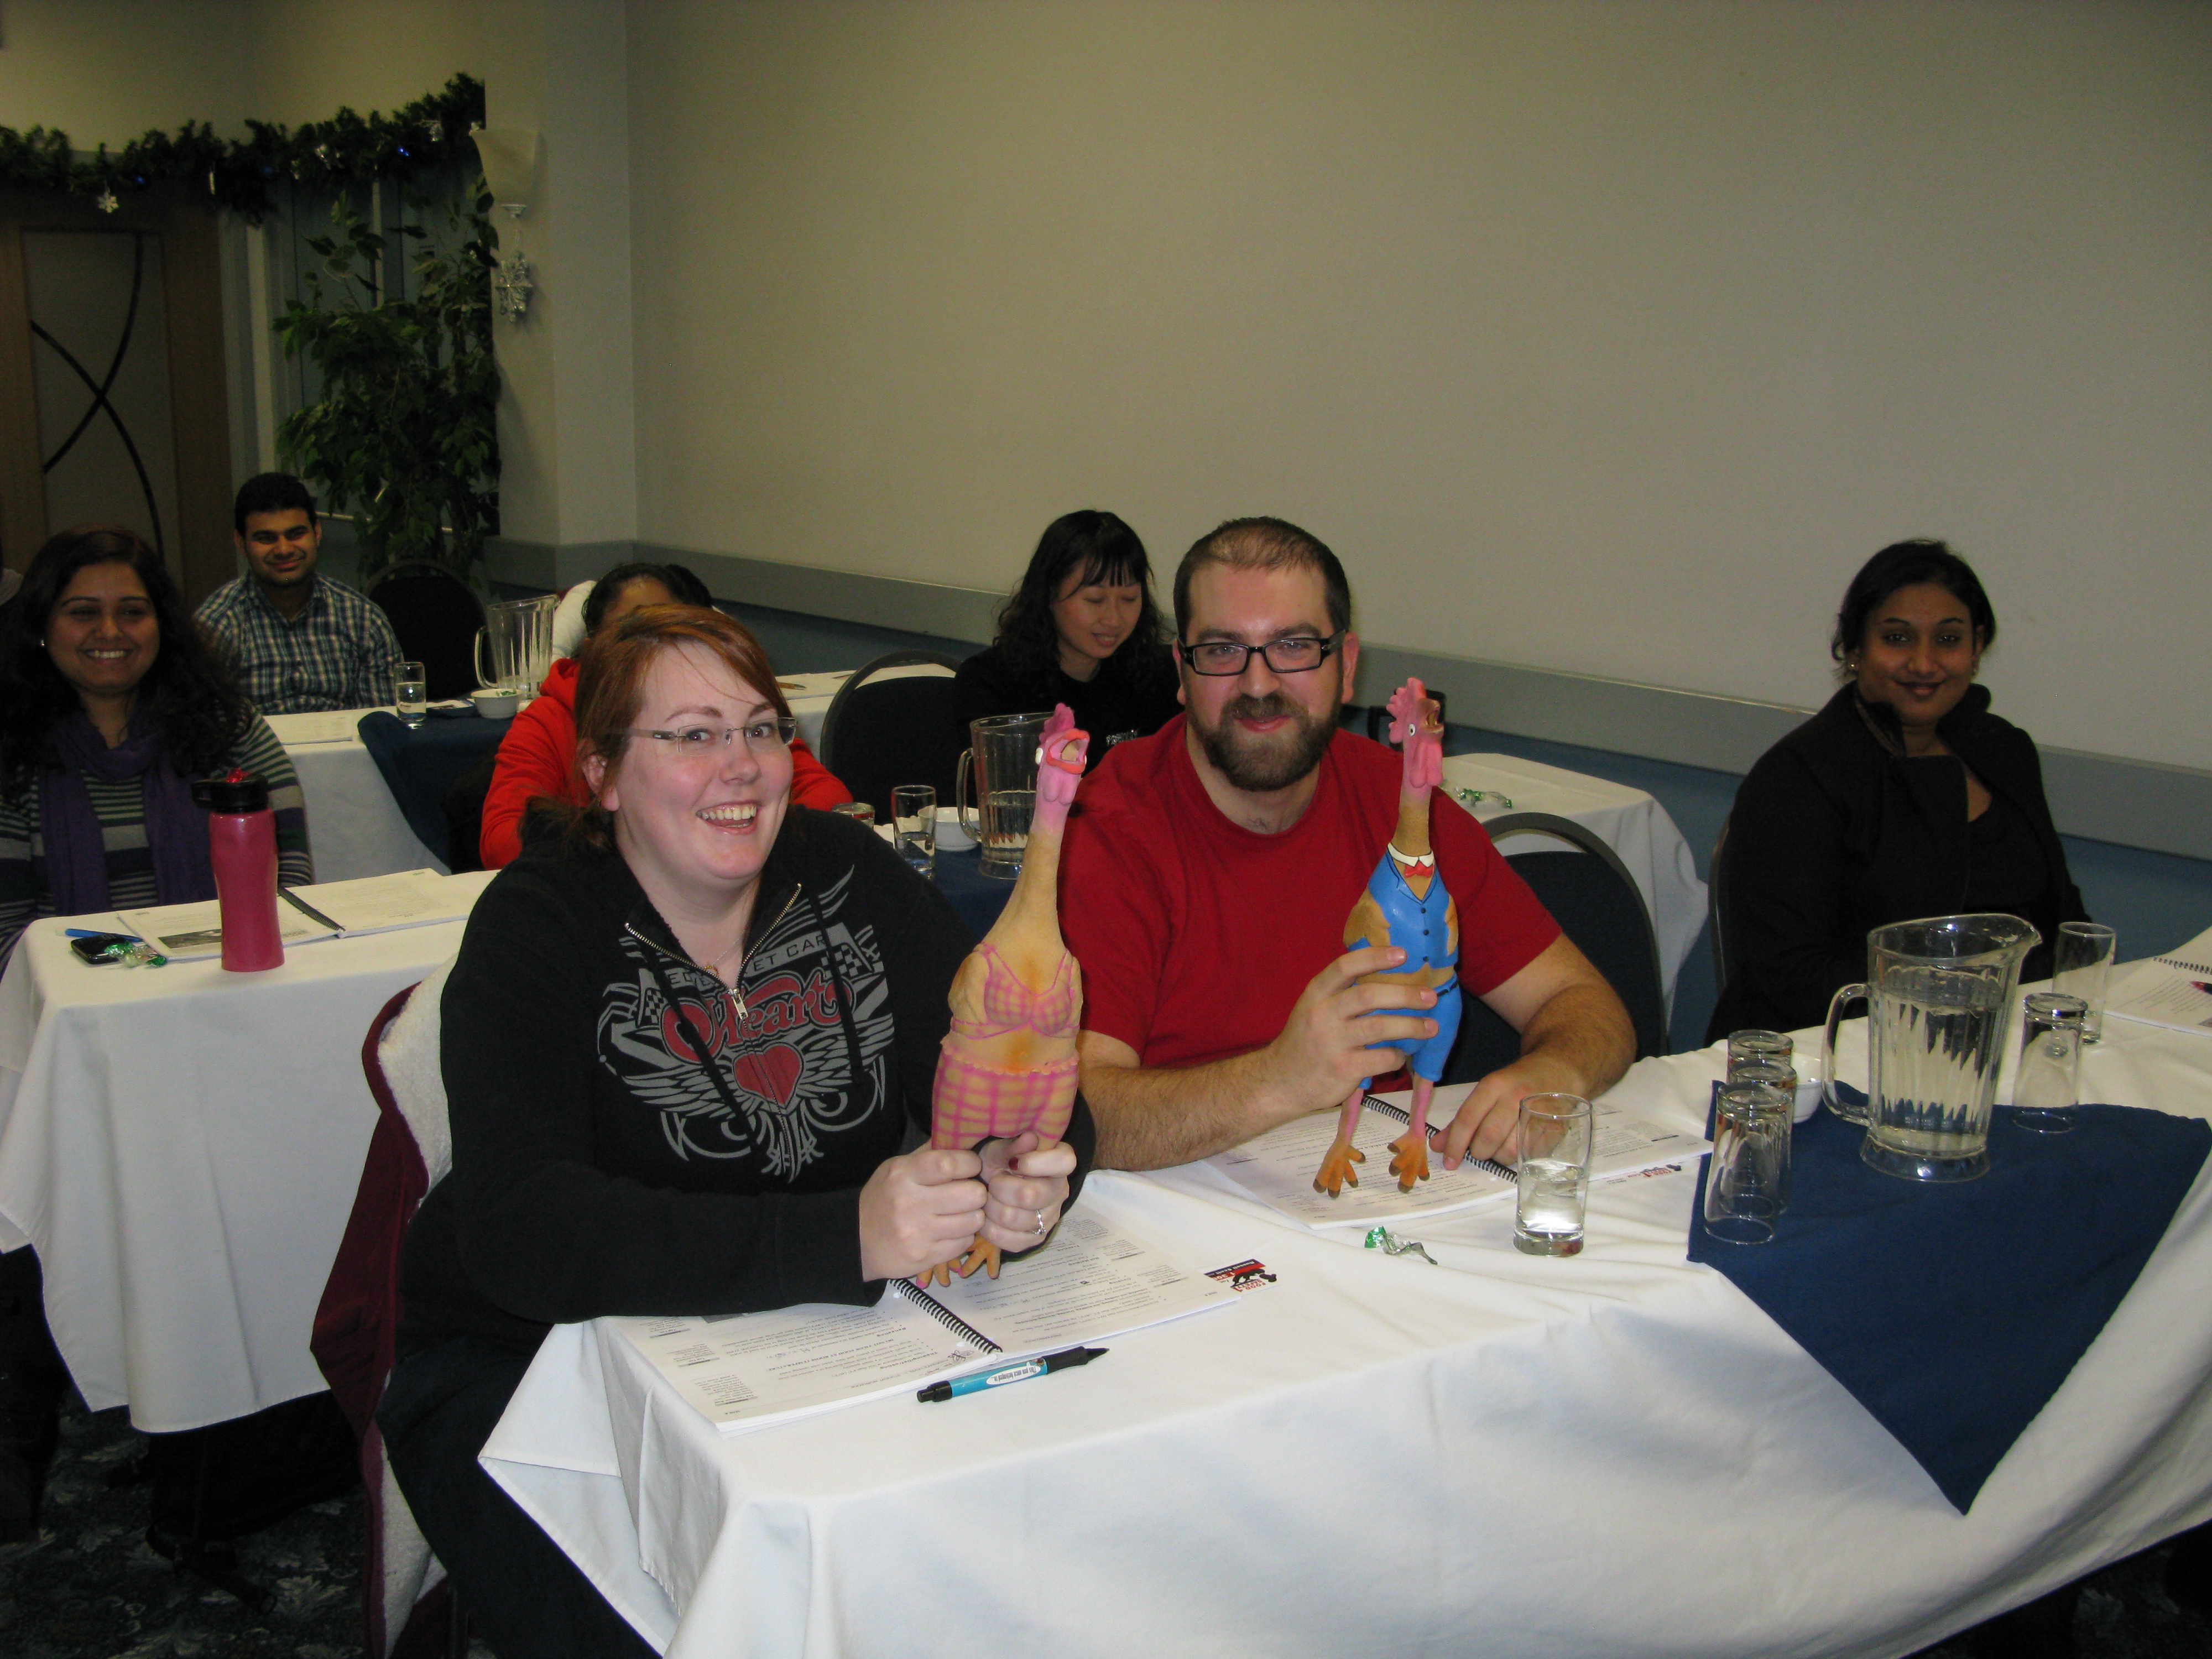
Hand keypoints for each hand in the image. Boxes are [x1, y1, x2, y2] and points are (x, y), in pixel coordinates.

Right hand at [857, 1147, 985, 1280]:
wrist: (858, 1241)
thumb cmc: (884, 1198)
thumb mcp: (898, 1167)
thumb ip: (930, 1153)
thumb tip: (964, 1135)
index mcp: (904, 1174)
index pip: (949, 1163)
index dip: (970, 1163)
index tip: (971, 1166)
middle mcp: (910, 1203)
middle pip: (972, 1194)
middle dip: (976, 1192)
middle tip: (967, 1194)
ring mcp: (918, 1233)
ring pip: (974, 1220)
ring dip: (972, 1216)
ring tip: (959, 1214)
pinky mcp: (925, 1257)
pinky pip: (964, 1243)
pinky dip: (962, 1237)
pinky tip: (950, 1232)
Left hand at [977, 1132, 1075, 1252]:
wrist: (989, 1186)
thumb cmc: (999, 1161)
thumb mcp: (1001, 1147)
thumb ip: (1013, 1145)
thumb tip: (1030, 1138)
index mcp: (1060, 1163)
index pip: (1064, 1162)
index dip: (1033, 1162)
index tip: (1012, 1162)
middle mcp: (1061, 1191)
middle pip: (1030, 1195)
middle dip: (1000, 1188)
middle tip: (993, 1182)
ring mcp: (1050, 1218)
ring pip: (1014, 1219)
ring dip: (991, 1208)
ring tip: (989, 1199)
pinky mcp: (1036, 1238)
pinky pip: (1010, 1241)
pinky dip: (990, 1229)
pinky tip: (988, 1218)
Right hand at [1256, 945, 1438, 1117]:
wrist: (1280, 1082)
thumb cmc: (1305, 1041)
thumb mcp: (1313, 1009)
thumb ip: (1341, 994)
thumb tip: (1389, 978)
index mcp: (1316, 993)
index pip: (1345, 966)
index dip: (1375, 957)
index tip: (1402, 954)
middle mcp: (1322, 1014)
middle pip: (1368, 995)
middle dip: (1405, 995)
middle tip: (1430, 996)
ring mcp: (1332, 1043)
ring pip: (1380, 1027)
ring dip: (1412, 1026)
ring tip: (1431, 1027)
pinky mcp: (1343, 1069)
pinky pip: (1382, 1058)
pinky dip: (1397, 1055)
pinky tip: (1401, 1055)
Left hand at [1430, 1053, 1585, 1168]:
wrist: (1559, 1068)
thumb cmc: (1517, 1083)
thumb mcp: (1488, 1091)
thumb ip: (1462, 1119)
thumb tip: (1438, 1146)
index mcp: (1495, 1084)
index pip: (1469, 1118)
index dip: (1455, 1143)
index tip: (1449, 1161)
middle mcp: (1517, 1097)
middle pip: (1488, 1137)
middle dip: (1478, 1152)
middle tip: (1478, 1152)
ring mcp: (1539, 1113)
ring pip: (1509, 1151)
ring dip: (1498, 1157)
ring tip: (1498, 1148)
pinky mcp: (1556, 1128)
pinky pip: (1530, 1155)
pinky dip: (1519, 1158)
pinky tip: (1517, 1146)